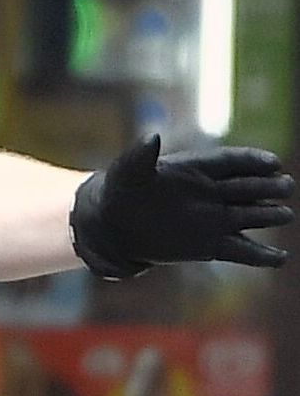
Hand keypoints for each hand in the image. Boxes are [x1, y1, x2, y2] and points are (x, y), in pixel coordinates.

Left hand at [71, 136, 293, 278]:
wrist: (113, 226)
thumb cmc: (121, 192)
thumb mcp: (126, 173)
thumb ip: (140, 157)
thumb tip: (151, 138)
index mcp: (197, 169)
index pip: (232, 162)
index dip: (253, 161)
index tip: (273, 163)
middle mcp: (213, 192)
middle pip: (247, 188)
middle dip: (267, 187)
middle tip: (284, 186)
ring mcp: (215, 219)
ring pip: (249, 216)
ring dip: (268, 215)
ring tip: (284, 214)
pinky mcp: (211, 245)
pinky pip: (241, 250)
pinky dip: (260, 255)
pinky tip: (280, 258)